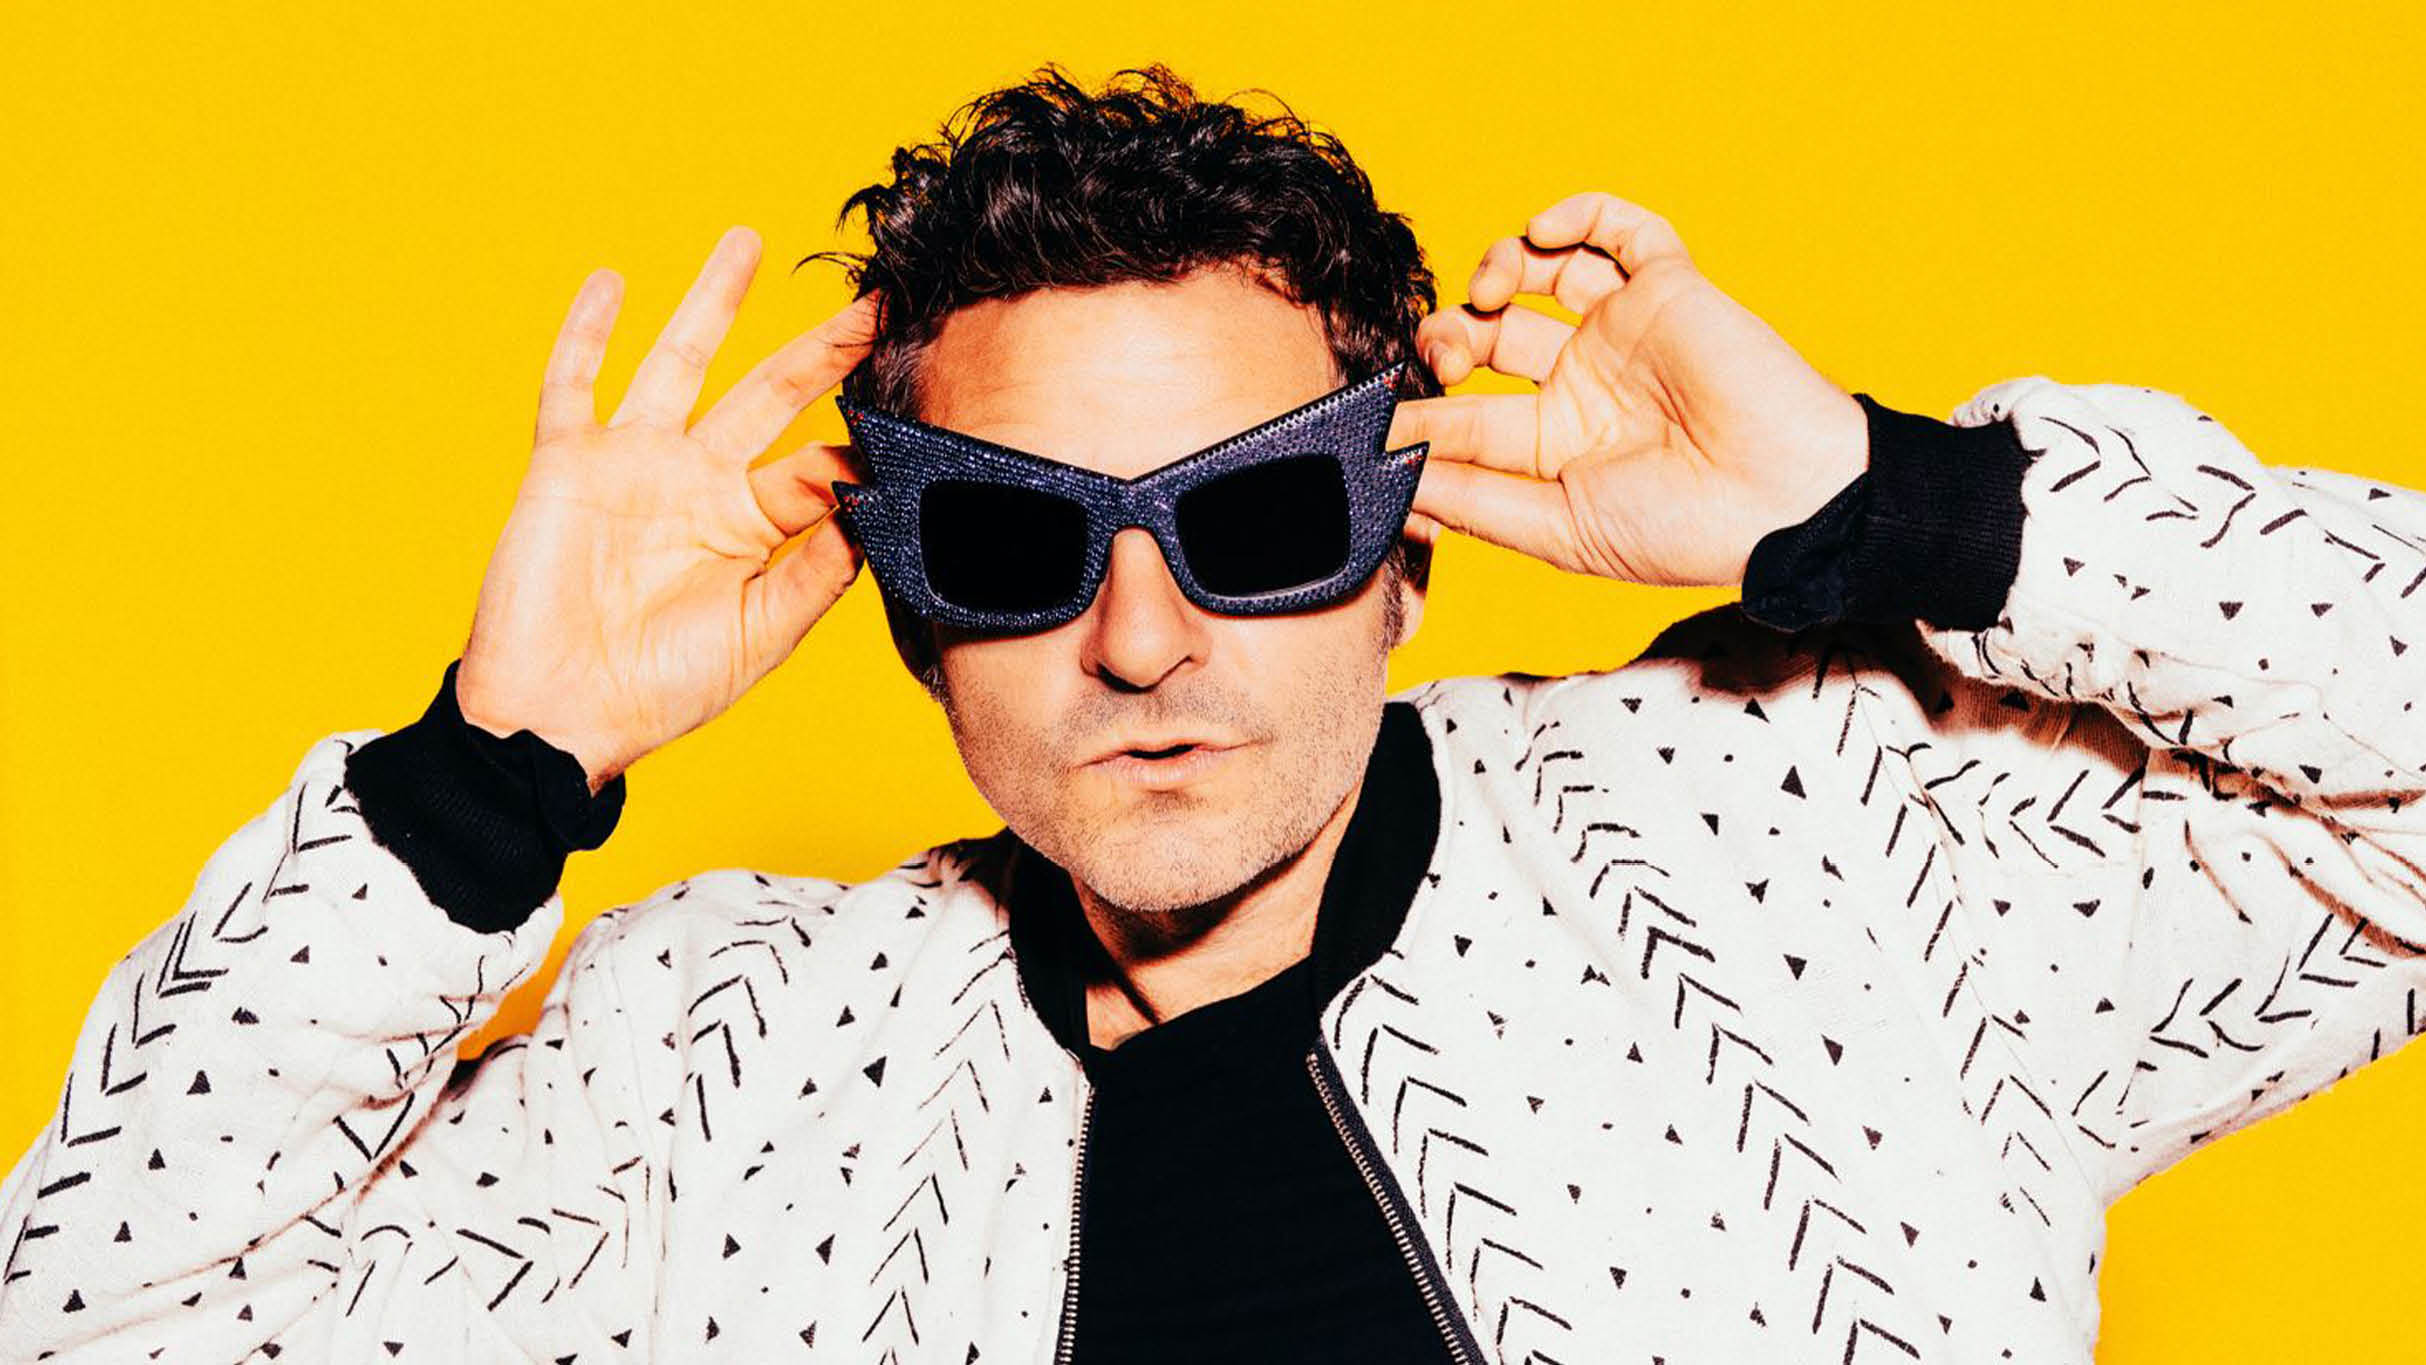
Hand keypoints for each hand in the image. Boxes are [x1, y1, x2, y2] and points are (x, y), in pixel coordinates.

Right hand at [454, 227, 878, 792]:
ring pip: (680, 362)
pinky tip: (611, 281)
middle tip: (871, 298)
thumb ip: (821, 569)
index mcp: (752, 525)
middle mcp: (698, 482)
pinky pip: (572, 384)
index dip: (863, 439)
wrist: (562, 718)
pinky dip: (586, 333)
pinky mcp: (568, 464)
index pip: (820, 463)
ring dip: (712, 302)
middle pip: (769, 393)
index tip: (912, 401)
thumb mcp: (763, 632)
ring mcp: (634, 465)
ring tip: (748, 241)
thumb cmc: (663, 690)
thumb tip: (881, 507)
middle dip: (819, 347)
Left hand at [1389, 191, 1870, 588]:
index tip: (1372, 419)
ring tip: (1489, 290)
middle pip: (1490, 332)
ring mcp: (1625, 331)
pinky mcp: (1668, 288)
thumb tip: (1387, 484)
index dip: (1416, 413)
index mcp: (1555, 443)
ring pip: (1540, 270)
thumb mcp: (1557, 528)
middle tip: (1440, 352)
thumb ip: (1471, 501)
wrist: (1781, 500)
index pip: (1464, 415)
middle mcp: (1584, 381)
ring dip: (1496, 266)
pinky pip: (1619, 227)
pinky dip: (1576, 212)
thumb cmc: (1680, 531)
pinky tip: (1542, 232)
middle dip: (1448, 333)